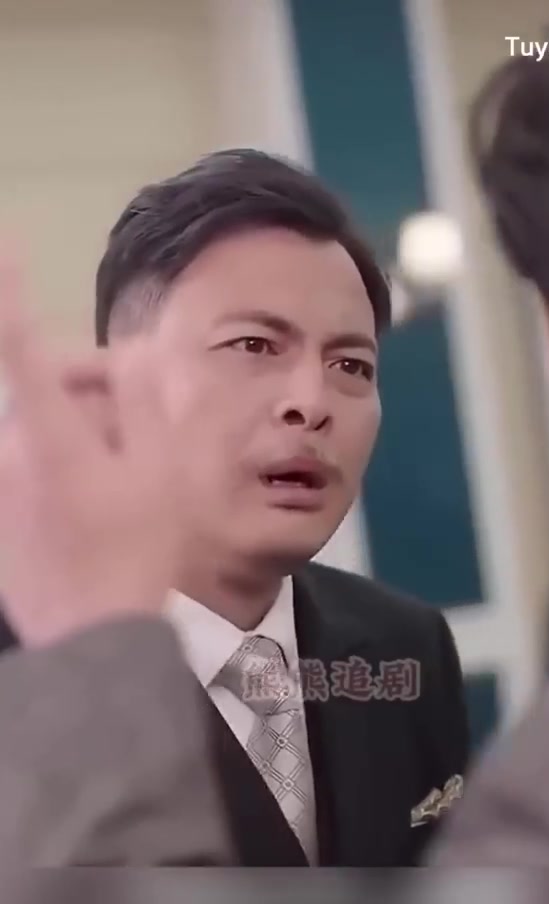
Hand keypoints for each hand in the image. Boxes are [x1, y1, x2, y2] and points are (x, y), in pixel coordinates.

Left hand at [0, 263, 181, 647]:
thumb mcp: (161, 472)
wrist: (95, 640)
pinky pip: (20, 466)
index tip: (3, 247)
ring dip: (74, 425)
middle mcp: (7, 456)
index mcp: (49, 437)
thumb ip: (142, 398)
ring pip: (32, 428)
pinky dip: (53, 459)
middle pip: (38, 391)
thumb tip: (133, 346)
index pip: (19, 348)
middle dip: (86, 386)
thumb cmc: (139, 554)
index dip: (8, 294)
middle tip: (135, 413)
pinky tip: (93, 494)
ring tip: (121, 465)